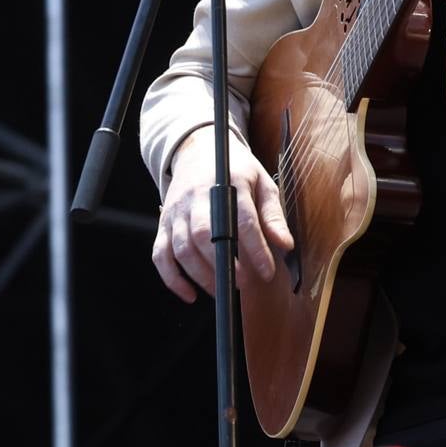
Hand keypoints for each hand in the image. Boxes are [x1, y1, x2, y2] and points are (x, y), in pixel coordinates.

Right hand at [152, 134, 292, 302]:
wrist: (198, 151)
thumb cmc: (235, 171)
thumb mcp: (262, 184)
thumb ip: (272, 215)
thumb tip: (285, 245)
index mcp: (227, 183)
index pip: (242, 220)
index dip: (255, 249)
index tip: (267, 271)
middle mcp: (197, 197)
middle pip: (204, 234)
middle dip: (223, 264)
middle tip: (243, 283)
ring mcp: (177, 211)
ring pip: (181, 248)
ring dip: (201, 275)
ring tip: (222, 291)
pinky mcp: (164, 223)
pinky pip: (160, 254)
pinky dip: (172, 278)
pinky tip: (189, 294)